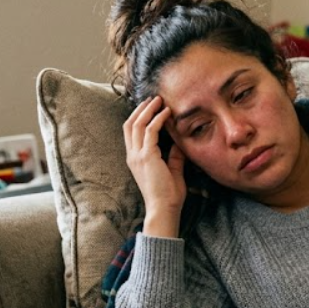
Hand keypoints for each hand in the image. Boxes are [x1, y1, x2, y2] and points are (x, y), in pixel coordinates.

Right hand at [123, 96, 185, 236]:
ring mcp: (137, 155)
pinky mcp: (146, 156)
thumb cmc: (168, 195)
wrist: (164, 209)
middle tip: (153, 98)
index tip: (152, 107)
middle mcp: (133, 155)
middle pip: (130, 124)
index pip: (131, 132)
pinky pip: (150, 130)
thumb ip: (174, 157)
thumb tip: (179, 144)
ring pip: (137, 124)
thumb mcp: (172, 171)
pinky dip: (158, 119)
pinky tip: (167, 112)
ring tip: (159, 100)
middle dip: (141, 109)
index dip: (139, 117)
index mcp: (135, 159)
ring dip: (148, 110)